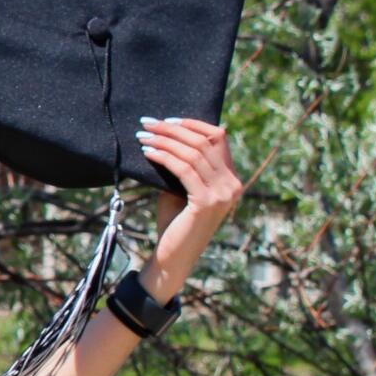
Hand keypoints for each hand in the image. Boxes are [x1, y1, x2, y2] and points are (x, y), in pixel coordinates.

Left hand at [135, 116, 241, 299]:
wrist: (173, 256)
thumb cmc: (174, 222)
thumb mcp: (181, 188)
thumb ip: (182, 166)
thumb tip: (165, 136)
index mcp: (231, 178)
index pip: (218, 137)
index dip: (192, 124)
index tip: (166, 120)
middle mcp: (233, 184)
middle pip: (203, 142)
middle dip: (172, 129)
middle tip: (147, 123)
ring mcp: (223, 193)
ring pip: (193, 153)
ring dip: (164, 141)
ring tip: (142, 136)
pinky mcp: (207, 202)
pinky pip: (183, 169)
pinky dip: (163, 156)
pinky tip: (147, 152)